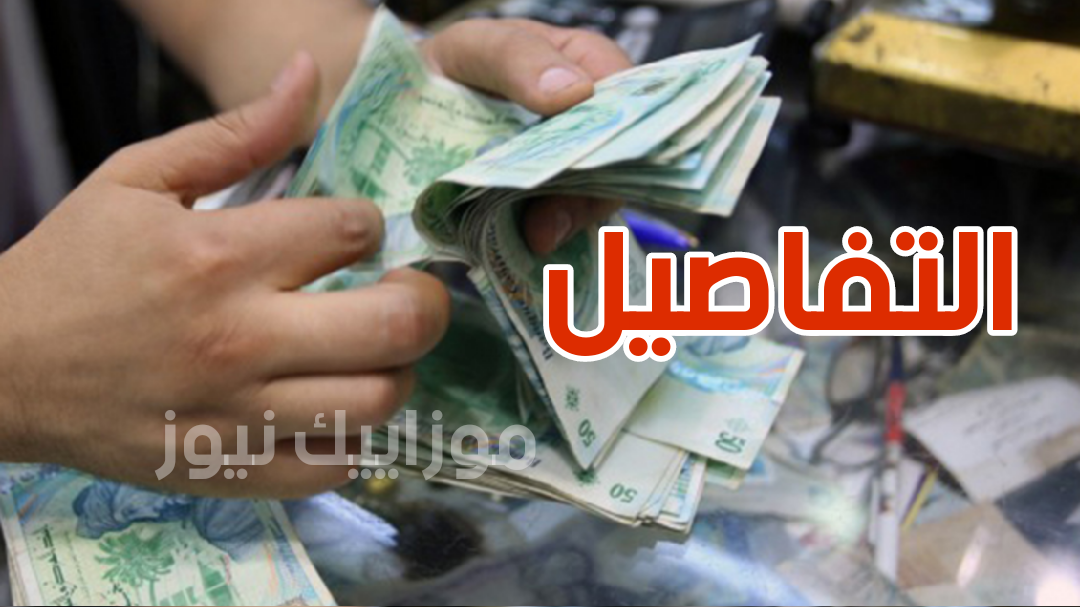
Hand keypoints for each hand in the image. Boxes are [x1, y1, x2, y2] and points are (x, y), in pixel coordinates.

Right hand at [0, 53, 449, 497]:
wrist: (5, 368)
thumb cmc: (75, 268)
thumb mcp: (138, 179)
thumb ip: (236, 132)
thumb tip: (307, 77)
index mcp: (219, 255)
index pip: (354, 230)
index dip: (367, 226)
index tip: (348, 235)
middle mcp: (239, 338)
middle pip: (397, 325)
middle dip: (423, 300)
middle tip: (403, 293)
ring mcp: (239, 414)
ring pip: (379, 401)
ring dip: (395, 370)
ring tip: (368, 352)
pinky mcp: (230, 471)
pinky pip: (335, 466)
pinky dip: (351, 437)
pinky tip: (330, 406)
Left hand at [421, 19, 632, 254]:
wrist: (401, 109)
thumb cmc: (449, 66)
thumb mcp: (477, 46)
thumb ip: (520, 58)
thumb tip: (575, 92)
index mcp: (587, 68)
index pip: (632, 99)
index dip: (628, 130)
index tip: (602, 159)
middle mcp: (589, 123)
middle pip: (617, 163)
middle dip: (589, 193)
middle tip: (553, 218)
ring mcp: (568, 168)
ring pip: (590, 202)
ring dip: (566, 224)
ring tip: (535, 238)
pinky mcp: (542, 205)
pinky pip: (558, 228)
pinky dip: (543, 240)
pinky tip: (526, 250)